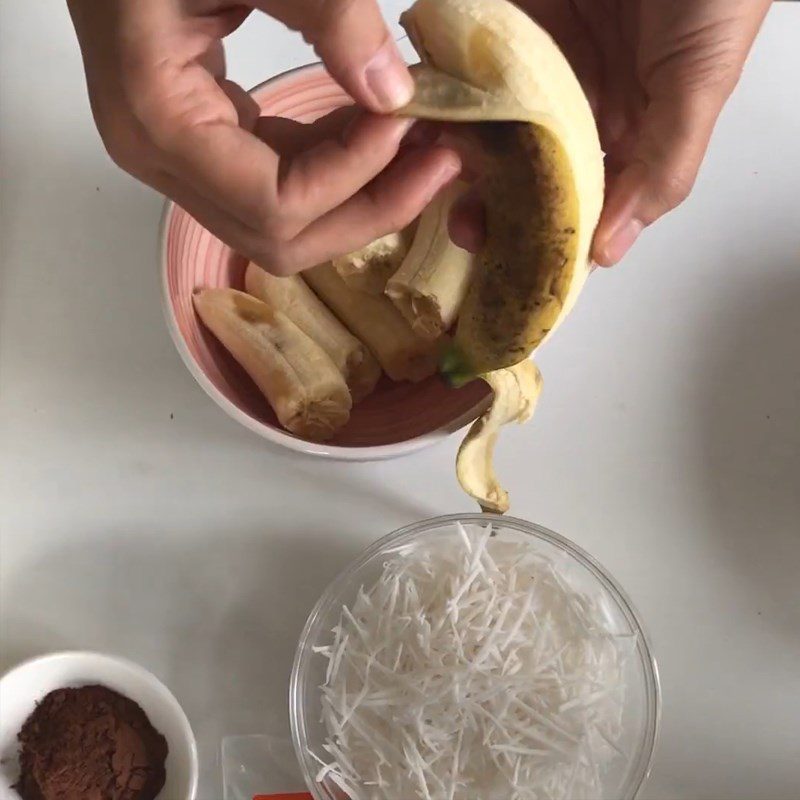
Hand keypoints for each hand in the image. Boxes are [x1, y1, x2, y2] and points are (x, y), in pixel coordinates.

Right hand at [67, 0, 460, 274]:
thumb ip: (323, 12)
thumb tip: (392, 92)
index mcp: (158, 123)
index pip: (272, 203)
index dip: (352, 175)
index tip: (410, 122)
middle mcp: (164, 161)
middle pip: (281, 238)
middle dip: (368, 209)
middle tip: (439, 161)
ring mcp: (182, 158)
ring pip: (284, 223)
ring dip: (361, 193)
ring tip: (425, 146)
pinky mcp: (207, 142)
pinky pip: (281, 181)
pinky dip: (337, 164)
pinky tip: (381, 129)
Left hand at [451, 0, 770, 265]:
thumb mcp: (700, 82)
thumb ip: (663, 166)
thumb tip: (608, 250)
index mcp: (621, 134)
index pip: (576, 201)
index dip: (543, 236)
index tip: (511, 264)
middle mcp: (572, 108)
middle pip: (520, 175)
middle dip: (489, 207)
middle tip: (464, 227)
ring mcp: (532, 69)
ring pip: (483, 128)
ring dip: (454, 156)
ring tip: (435, 175)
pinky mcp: (501, 26)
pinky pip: (461, 68)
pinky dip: (438, 92)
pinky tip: (421, 119)